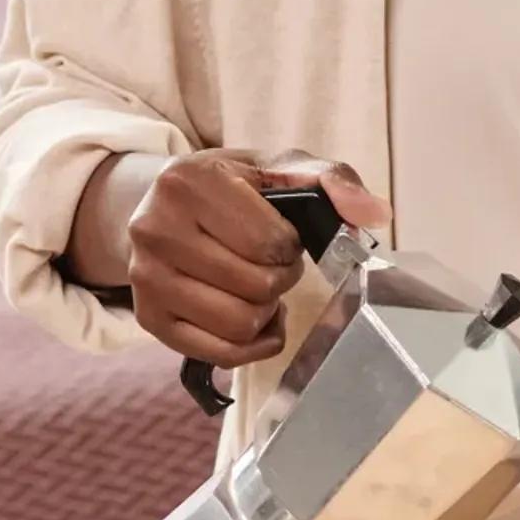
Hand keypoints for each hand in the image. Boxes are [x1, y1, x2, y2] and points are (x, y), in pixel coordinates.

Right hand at [125, 149, 389, 371]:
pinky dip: (251, 345)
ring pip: (237, 324)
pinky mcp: (147, 317)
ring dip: (266, 311)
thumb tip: (375, 214)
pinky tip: (255, 320)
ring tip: (259, 286)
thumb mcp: (280, 165)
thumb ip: (333, 179)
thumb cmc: (233, 185)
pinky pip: (218, 354)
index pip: (270, 241)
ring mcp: (144, 277)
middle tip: (272, 262)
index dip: (290, 245)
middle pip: (256, 286)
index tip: (281, 234)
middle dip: (280, 277)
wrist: (165, 202)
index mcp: (188, 181)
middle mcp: (154, 228)